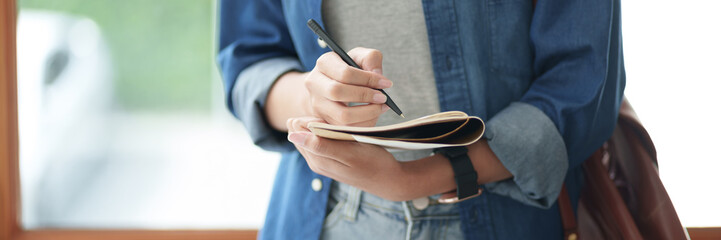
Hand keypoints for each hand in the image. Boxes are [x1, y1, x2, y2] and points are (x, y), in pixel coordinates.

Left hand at [286, 117, 414, 200]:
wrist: (388, 179)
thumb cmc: (373, 163)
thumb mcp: (349, 153)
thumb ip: (321, 145)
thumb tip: (292, 135)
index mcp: (317, 160)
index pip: (299, 132)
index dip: (308, 118)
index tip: (327, 111)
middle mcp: (316, 162)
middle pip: (302, 134)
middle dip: (311, 121)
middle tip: (333, 112)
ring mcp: (322, 162)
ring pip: (310, 136)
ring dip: (318, 125)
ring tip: (336, 117)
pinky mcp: (329, 160)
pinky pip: (319, 141)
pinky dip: (324, 131)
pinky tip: (337, 126)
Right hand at [303, 47, 391, 126]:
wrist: (330, 87)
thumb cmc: (348, 71)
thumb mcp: (359, 58)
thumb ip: (371, 58)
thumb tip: (377, 75)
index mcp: (323, 63)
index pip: (345, 72)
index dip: (368, 79)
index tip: (386, 83)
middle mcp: (314, 84)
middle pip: (337, 92)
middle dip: (364, 96)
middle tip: (383, 97)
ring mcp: (317, 105)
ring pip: (342, 116)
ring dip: (367, 113)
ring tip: (380, 107)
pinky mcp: (323, 122)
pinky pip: (346, 129)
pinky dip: (363, 124)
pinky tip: (372, 116)